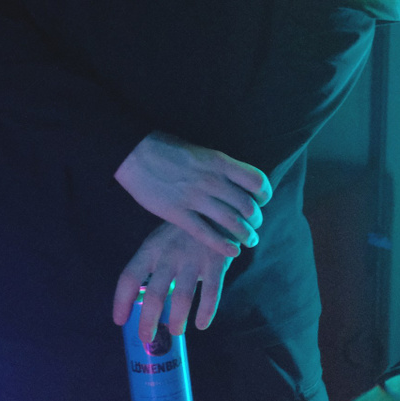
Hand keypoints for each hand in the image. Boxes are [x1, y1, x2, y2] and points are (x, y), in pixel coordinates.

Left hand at [113, 222, 234, 342]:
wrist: (218, 208)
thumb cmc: (183, 232)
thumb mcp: (161, 242)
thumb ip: (152, 267)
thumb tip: (140, 301)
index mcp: (151, 249)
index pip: (129, 277)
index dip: (121, 301)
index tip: (119, 321)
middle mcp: (169, 254)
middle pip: (153, 294)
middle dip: (148, 321)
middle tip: (147, 338)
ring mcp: (193, 258)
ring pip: (181, 297)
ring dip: (177, 320)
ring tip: (174, 332)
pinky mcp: (216, 261)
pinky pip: (211, 293)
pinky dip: (206, 312)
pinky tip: (201, 324)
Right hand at [115, 132, 270, 255]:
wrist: (135, 153)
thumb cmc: (167, 148)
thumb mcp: (200, 151)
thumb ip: (218, 167)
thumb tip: (235, 182)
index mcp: (219, 161)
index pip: (256, 181)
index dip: (264, 194)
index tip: (261, 201)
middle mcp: (211, 180)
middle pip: (247, 205)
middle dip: (255, 219)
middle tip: (254, 225)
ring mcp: (195, 198)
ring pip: (232, 222)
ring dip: (245, 234)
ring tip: (248, 240)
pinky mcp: (179, 214)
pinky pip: (208, 235)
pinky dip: (224, 245)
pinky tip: (233, 252)